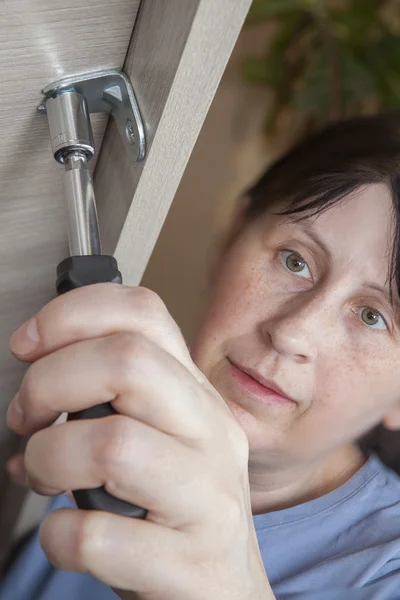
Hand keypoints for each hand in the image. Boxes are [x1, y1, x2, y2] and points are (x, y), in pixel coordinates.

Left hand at [6, 284, 271, 599]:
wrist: (227, 592)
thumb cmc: (177, 510)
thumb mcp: (163, 437)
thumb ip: (114, 401)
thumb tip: (33, 390)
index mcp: (195, 394)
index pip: (144, 313)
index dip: (72, 314)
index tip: (29, 346)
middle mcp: (210, 432)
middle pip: (127, 361)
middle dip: (49, 382)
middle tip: (28, 417)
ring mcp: (207, 496)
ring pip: (112, 445)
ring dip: (47, 459)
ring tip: (44, 476)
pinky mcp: (190, 561)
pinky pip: (98, 536)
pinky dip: (60, 536)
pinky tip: (68, 535)